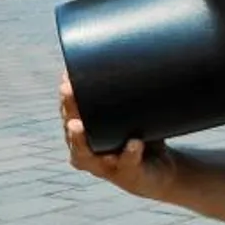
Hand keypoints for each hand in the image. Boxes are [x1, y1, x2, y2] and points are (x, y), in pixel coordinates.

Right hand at [59, 71, 175, 200]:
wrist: (158, 171)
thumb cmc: (140, 135)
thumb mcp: (134, 113)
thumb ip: (132, 91)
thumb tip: (135, 50)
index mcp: (85, 133)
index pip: (69, 112)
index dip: (66, 95)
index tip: (66, 76)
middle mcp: (87, 150)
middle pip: (71, 129)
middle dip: (68, 110)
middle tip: (67, 91)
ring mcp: (104, 165)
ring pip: (86, 154)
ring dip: (80, 140)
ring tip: (78, 125)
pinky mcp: (127, 174)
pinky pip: (126, 163)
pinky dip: (130, 153)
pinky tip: (134, 143)